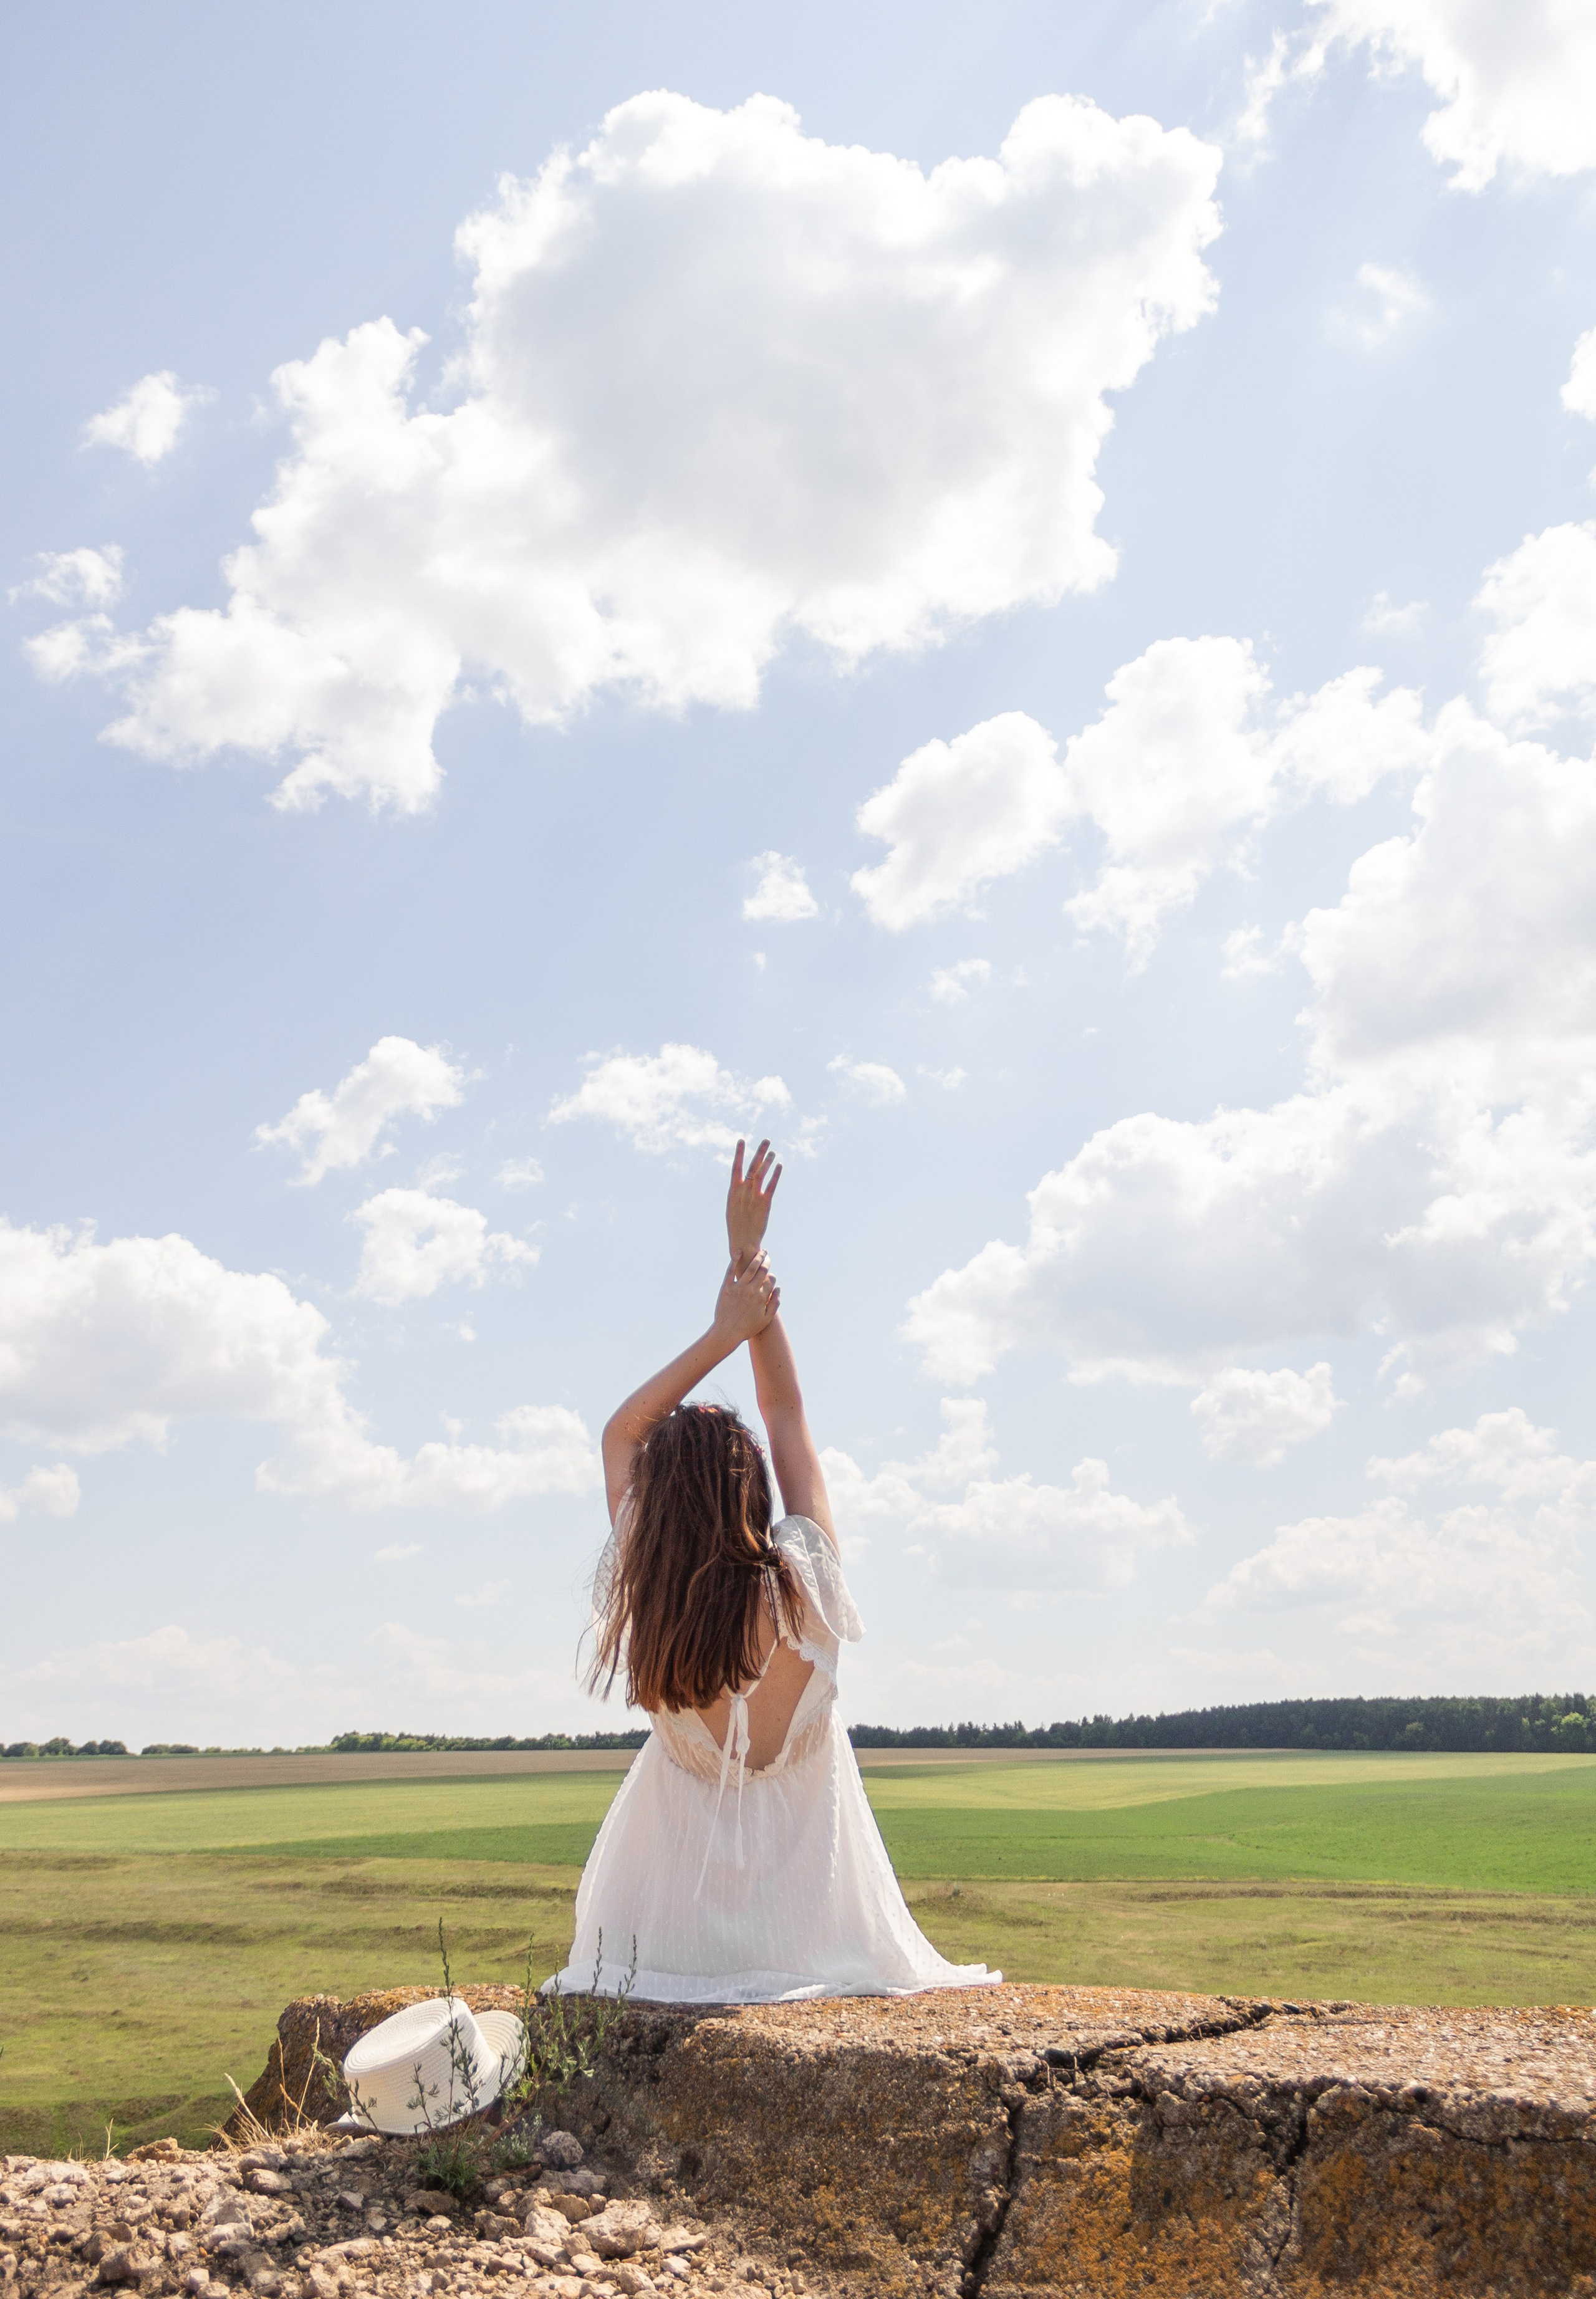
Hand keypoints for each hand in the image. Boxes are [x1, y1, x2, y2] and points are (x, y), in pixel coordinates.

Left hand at [712, 1250, 779, 1344]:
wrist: (727, 1332)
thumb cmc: (747, 1328)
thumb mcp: (765, 1319)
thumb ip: (774, 1304)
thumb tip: (778, 1289)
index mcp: (762, 1298)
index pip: (771, 1280)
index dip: (772, 1276)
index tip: (770, 1276)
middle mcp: (751, 1291)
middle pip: (762, 1271)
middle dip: (767, 1261)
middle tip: (767, 1256)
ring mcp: (738, 1288)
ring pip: (750, 1268)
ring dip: (757, 1258)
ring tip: (760, 1252)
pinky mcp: (726, 1287)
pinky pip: (731, 1270)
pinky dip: (735, 1260)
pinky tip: (738, 1252)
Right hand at [727, 1137, 781, 1263]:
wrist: (743, 1242)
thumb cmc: (737, 1225)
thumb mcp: (733, 1206)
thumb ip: (738, 1192)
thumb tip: (742, 1180)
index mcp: (733, 1191)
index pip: (736, 1167)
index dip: (739, 1154)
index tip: (741, 1141)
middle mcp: (743, 1192)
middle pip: (752, 1167)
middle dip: (759, 1153)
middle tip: (766, 1140)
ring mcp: (754, 1197)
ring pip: (761, 1174)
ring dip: (768, 1162)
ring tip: (773, 1151)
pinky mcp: (764, 1204)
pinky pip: (771, 1186)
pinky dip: (776, 1175)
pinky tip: (780, 1166)